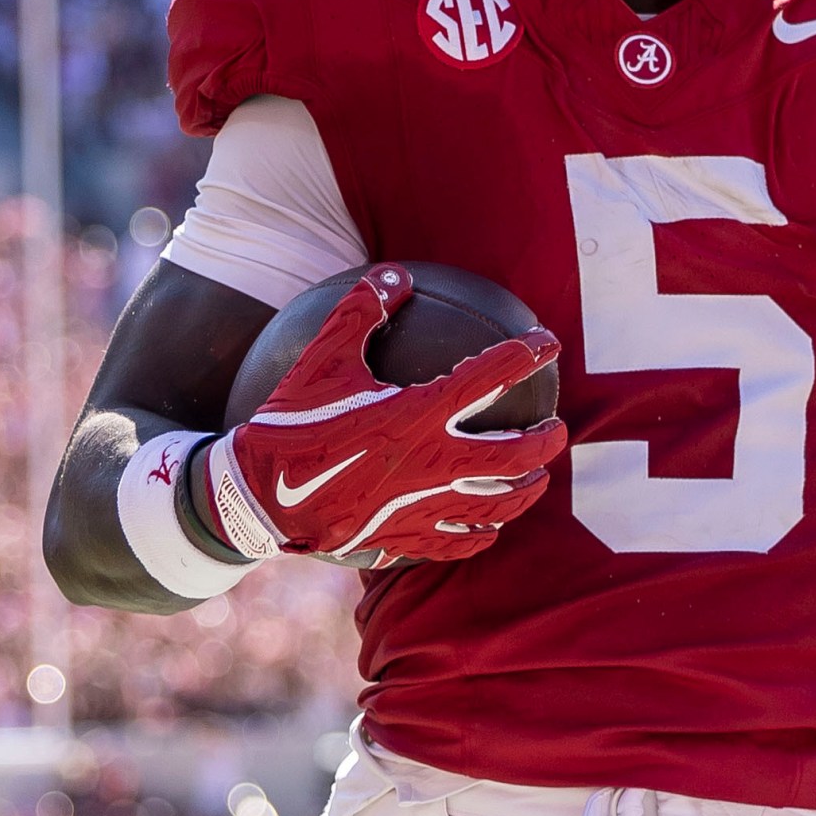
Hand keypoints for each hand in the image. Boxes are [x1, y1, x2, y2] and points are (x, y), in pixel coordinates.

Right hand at [200, 264, 564, 566]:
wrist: (256, 498)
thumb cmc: (290, 422)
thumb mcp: (322, 358)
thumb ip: (361, 311)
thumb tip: (395, 273)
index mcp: (418, 414)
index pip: (491, 376)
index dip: (526, 354)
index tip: (547, 342)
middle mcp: (433, 462)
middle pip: (514, 456)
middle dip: (546, 442)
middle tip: (558, 429)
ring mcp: (423, 506)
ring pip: (497, 504)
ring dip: (525, 490)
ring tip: (537, 478)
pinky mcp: (405, 539)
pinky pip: (459, 543)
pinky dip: (483, 533)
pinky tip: (489, 528)